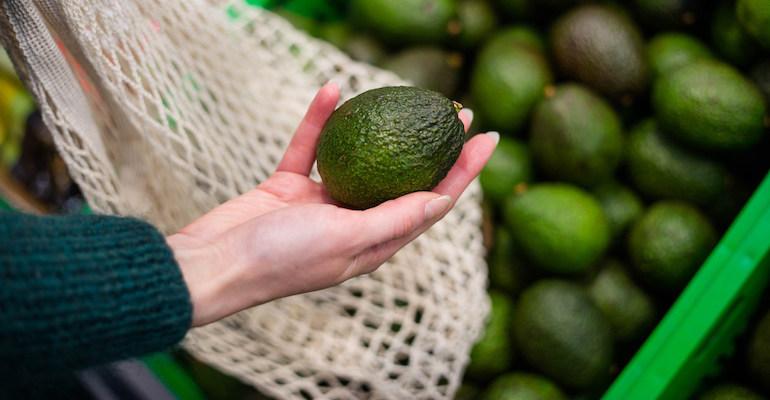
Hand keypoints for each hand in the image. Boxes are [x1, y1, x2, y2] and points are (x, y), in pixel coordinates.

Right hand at [167, 83, 497, 325]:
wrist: (213, 264)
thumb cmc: (281, 260)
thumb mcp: (346, 240)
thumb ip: (393, 220)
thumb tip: (442, 200)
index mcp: (374, 243)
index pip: (432, 202)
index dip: (463, 171)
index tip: (487, 137)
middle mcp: (354, 223)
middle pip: (405, 177)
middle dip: (434, 145)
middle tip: (457, 109)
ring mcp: (321, 205)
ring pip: (360, 158)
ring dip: (382, 127)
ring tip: (408, 95)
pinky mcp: (289, 187)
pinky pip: (310, 147)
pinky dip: (319, 121)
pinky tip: (330, 90)